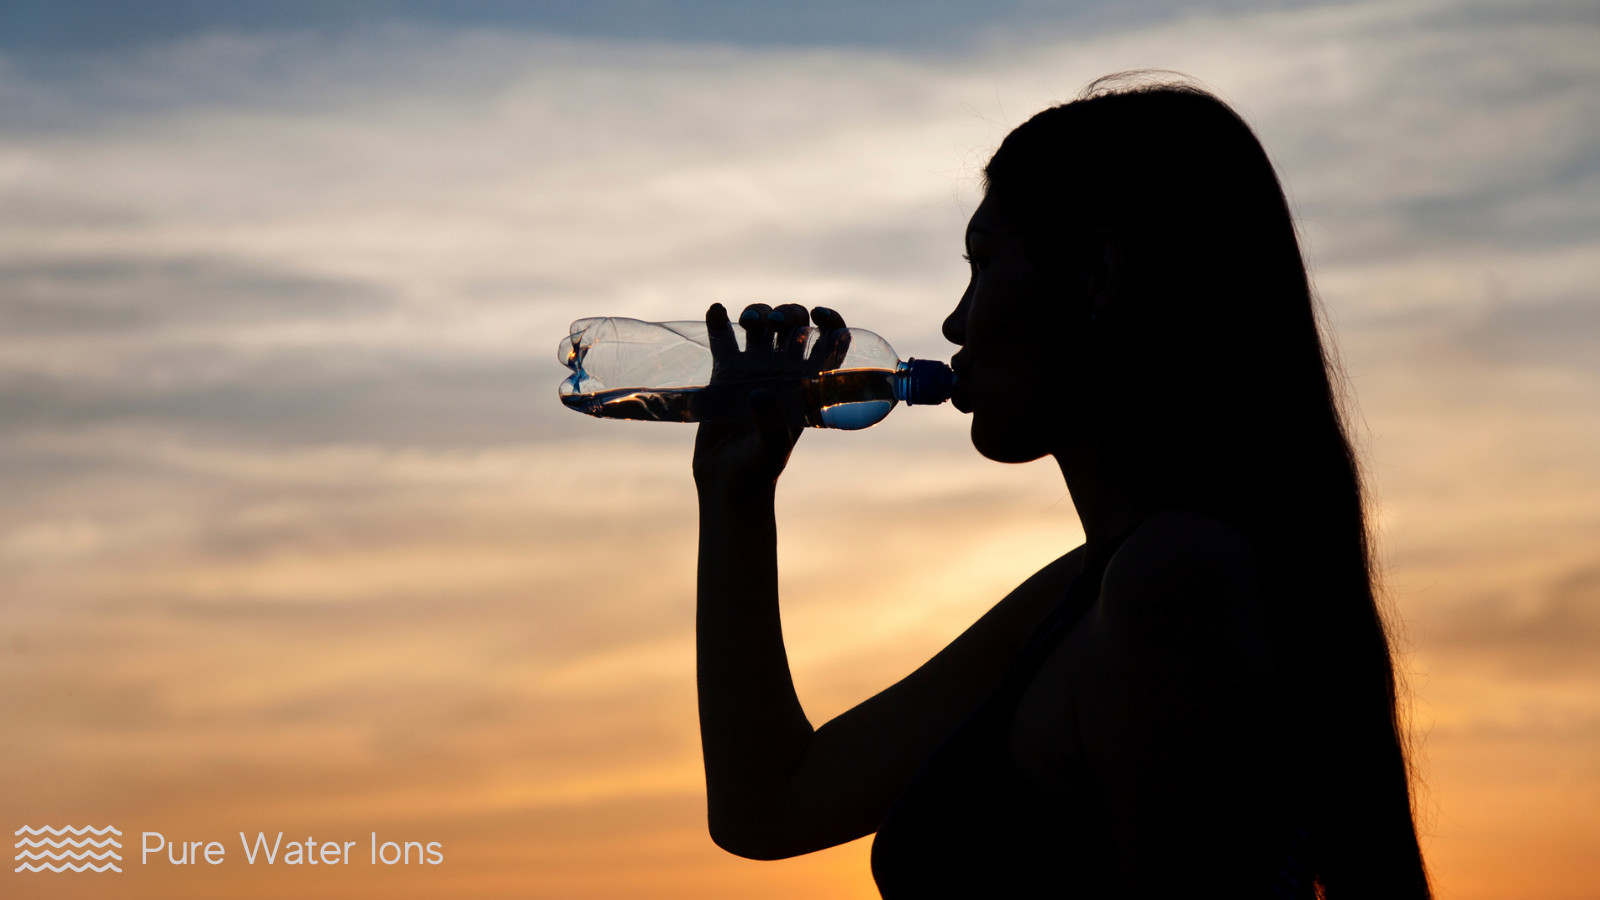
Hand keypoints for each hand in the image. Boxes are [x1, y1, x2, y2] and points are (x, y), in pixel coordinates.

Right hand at [692, 302, 849, 493]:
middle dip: (789, 314)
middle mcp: (783, 374)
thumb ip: (770, 423)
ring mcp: (754, 372)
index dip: (831, 323)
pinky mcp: (724, 376)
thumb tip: (760, 393)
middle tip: (777, 323)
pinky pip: (724, 341)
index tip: (819, 315)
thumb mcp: (771, 448)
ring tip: (748, 319)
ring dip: (758, 313)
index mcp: (806, 386)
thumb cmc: (758, 469)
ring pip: (761, 328)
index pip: (829, 345)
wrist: (726, 482)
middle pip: (793, 328)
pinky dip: (719, 322)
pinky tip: (716, 311)